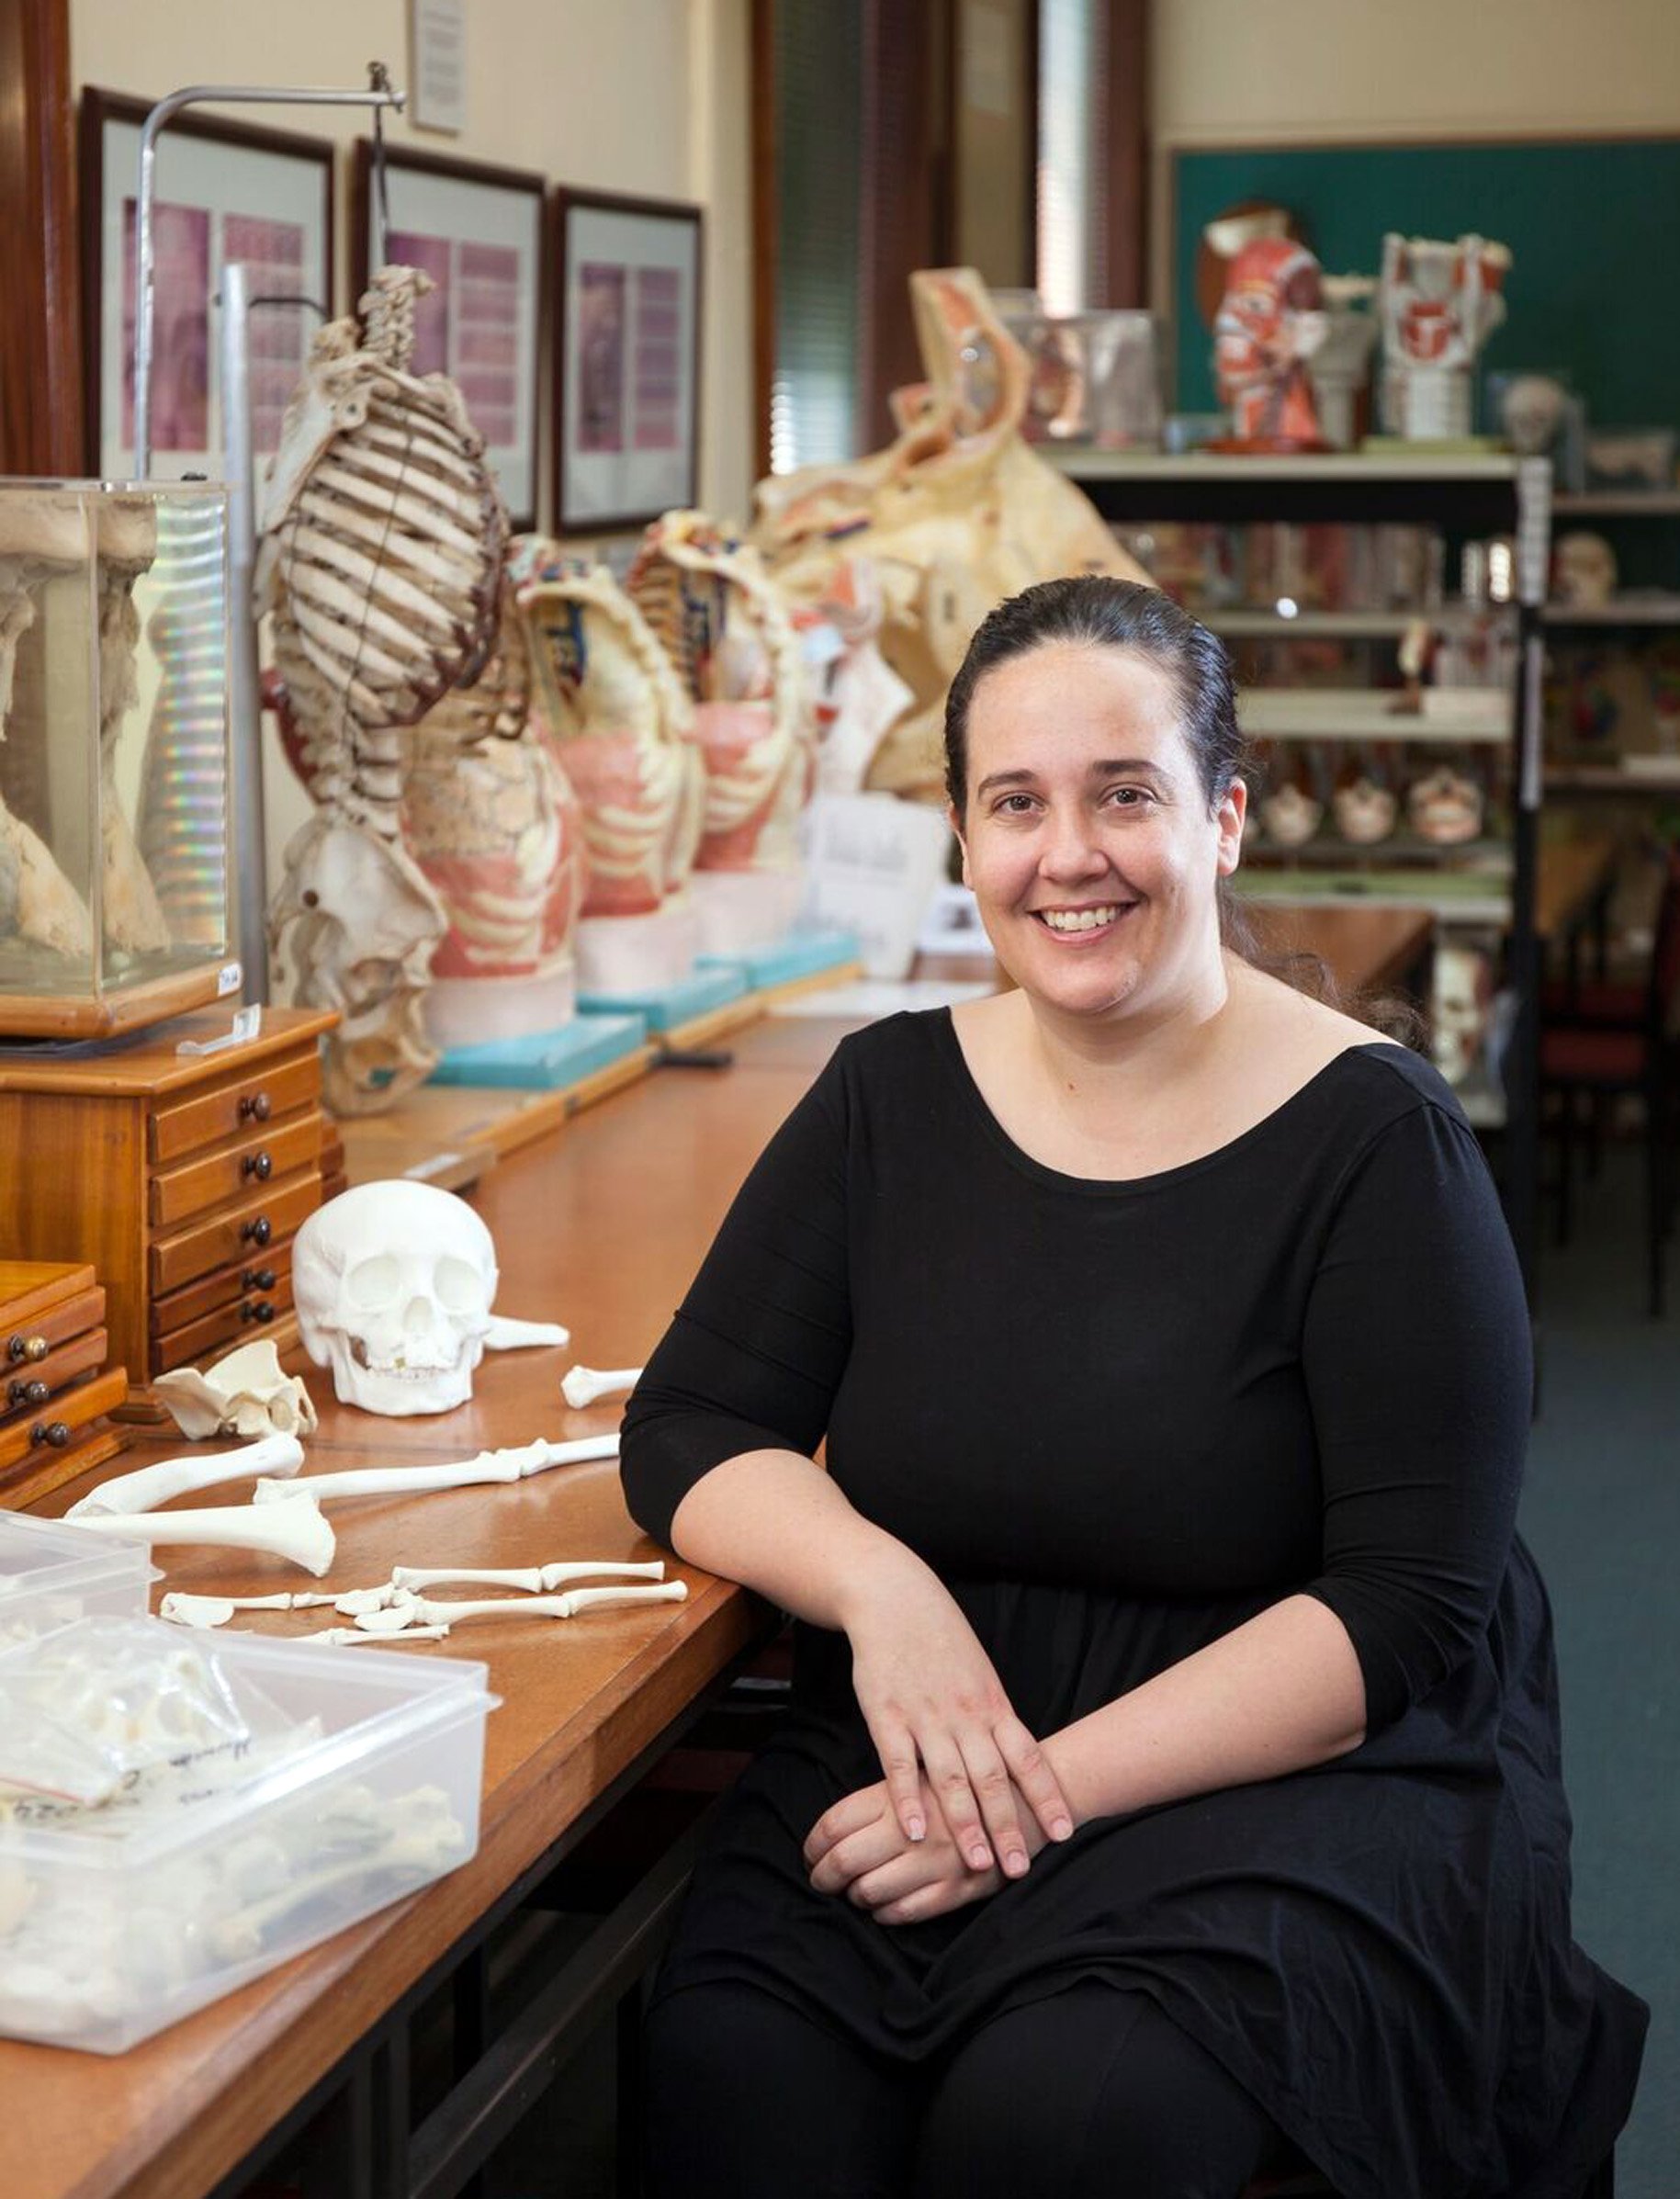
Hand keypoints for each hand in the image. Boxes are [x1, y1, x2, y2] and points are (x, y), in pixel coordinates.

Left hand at [804, 1775, 1045, 1925]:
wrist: (1029, 1793)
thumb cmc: (968, 1778)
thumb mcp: (922, 1772)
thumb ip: (885, 1794)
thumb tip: (837, 1829)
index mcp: (898, 1793)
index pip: (835, 1824)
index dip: (813, 1845)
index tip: (808, 1854)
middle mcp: (912, 1828)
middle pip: (846, 1860)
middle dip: (824, 1876)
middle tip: (819, 1880)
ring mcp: (933, 1862)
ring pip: (871, 1892)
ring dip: (855, 1897)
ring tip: (854, 1892)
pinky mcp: (956, 1889)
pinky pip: (905, 1913)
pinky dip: (885, 1914)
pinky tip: (883, 1907)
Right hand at [837, 1550, 1072, 1877]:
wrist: (895, 1597)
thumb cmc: (941, 1638)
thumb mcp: (979, 1673)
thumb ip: (995, 1717)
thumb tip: (1017, 1761)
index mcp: (992, 1704)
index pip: (1028, 1757)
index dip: (1046, 1796)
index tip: (1064, 1832)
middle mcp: (964, 1714)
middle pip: (992, 1778)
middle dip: (1009, 1826)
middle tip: (1021, 1868)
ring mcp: (925, 1716)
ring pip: (951, 1778)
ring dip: (966, 1824)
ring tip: (978, 1863)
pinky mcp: (886, 1715)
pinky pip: (898, 1765)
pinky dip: (907, 1800)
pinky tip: (914, 1832)